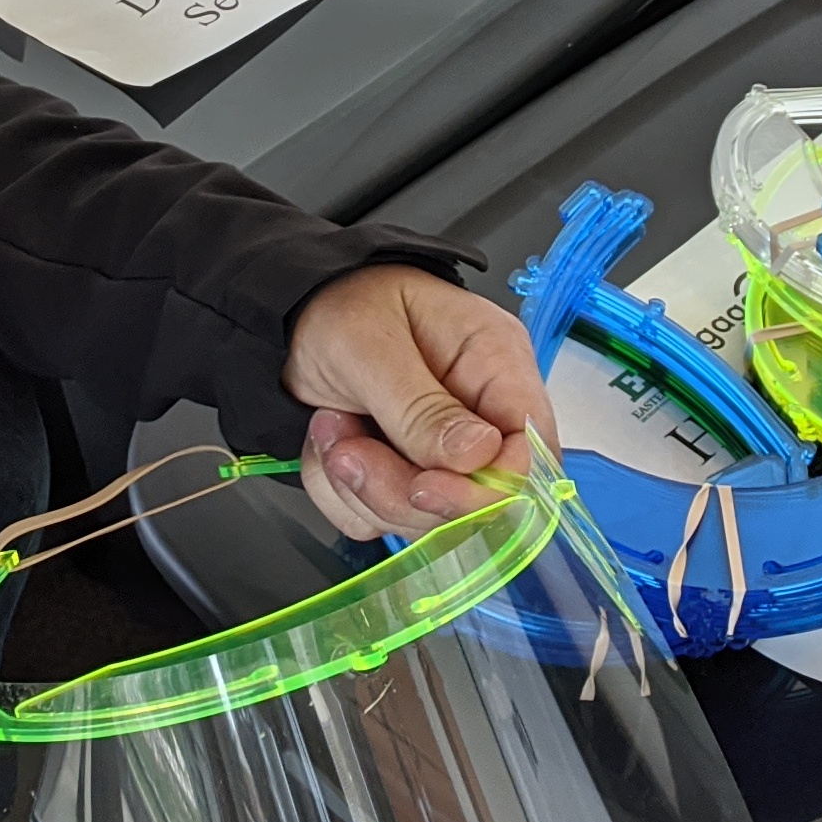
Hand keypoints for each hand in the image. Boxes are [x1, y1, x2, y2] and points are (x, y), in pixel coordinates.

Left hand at [282, 265, 557, 540]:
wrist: (291, 315)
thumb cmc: (339, 303)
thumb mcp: (369, 343)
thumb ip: (419, 406)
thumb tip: (478, 456)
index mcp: (496, 362)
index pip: (531, 451)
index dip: (487, 487)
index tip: (423, 488)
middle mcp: (479, 412)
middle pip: (475, 499)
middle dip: (398, 488)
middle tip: (346, 447)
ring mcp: (441, 449)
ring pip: (421, 518)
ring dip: (359, 486)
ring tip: (330, 426)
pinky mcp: (404, 473)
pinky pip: (379, 518)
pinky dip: (340, 492)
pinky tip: (329, 442)